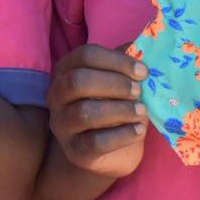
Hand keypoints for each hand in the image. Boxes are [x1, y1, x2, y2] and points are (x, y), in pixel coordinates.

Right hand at [48, 44, 149, 178]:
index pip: (85, 55)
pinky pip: (95, 142)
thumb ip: (125, 64)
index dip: (116, 60)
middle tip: (139, 91)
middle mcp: (57, 96)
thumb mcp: (120, 83)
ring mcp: (62, 125)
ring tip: (141, 111)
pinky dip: (121, 135)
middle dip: (114, 84)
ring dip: (119, 110)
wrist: (112, 153)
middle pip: (78, 81)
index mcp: (66, 71)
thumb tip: (142, 45)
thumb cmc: (116, 108)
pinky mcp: (75, 151)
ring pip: (84, 113)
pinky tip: (139, 130)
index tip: (142, 71)